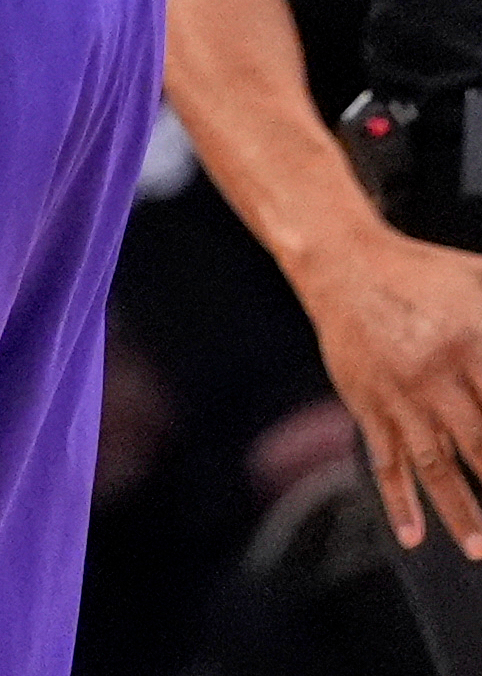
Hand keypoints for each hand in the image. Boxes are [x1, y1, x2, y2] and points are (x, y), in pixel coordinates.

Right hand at [298, 222, 481, 555]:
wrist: (343, 262)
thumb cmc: (424, 274)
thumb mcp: (476, 280)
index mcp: (468, 338)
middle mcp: (434, 372)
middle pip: (480, 444)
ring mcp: (398, 392)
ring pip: (435, 464)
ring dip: (460, 510)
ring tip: (479, 549)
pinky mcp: (367, 403)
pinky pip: (385, 460)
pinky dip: (398, 500)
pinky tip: (413, 535)